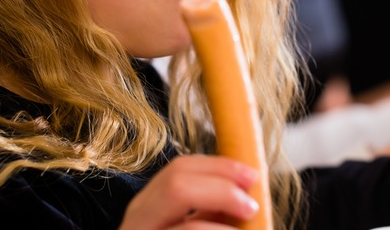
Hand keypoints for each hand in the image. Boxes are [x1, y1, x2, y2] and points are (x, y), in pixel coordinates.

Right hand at [119, 155, 259, 229]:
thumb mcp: (192, 227)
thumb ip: (209, 210)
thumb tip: (246, 185)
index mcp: (148, 206)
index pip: (179, 169)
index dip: (220, 167)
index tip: (253, 175)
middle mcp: (136, 222)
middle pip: (177, 185)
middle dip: (222, 189)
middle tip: (251, 206)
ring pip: (188, 226)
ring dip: (223, 228)